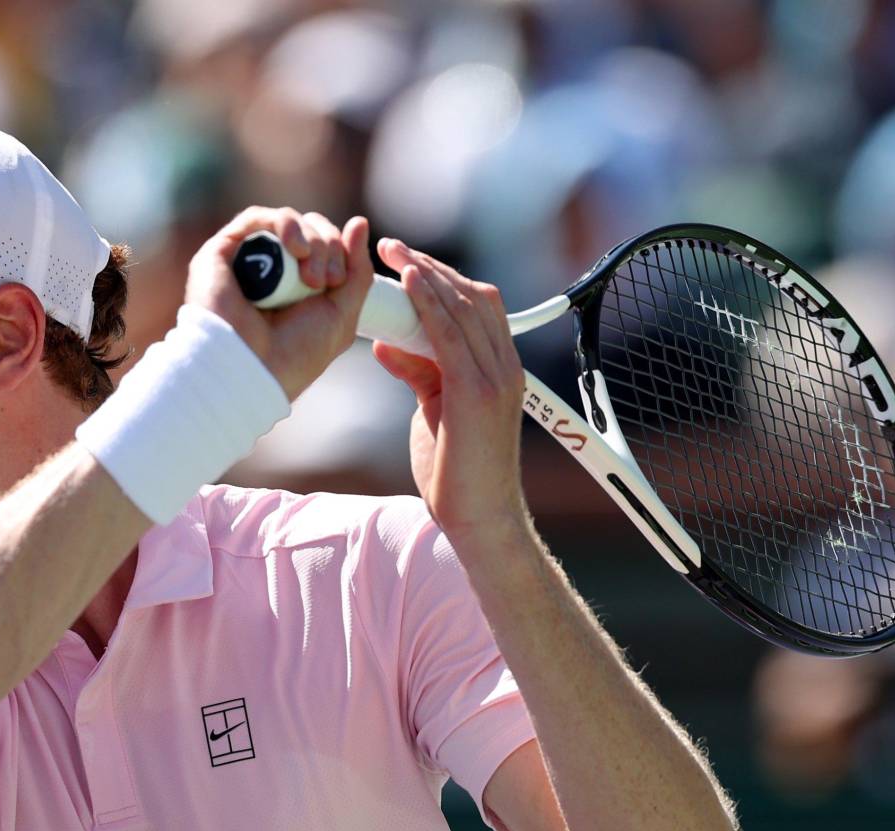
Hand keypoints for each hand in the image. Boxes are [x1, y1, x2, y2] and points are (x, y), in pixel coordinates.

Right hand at [186, 207, 371, 401]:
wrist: (253, 371)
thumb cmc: (294, 354)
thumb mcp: (342, 315)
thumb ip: (357, 271)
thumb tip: (359, 222)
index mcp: (296, 285)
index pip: (323, 243)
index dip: (340, 249)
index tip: (340, 281)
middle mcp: (270, 269)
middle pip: (308, 229)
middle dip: (328, 245)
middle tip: (328, 281)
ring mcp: (245, 259)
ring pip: (286, 221)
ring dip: (310, 239)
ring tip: (311, 276)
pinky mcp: (222, 252)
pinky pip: (256, 218)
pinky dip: (284, 224)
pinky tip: (297, 248)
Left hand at [370, 239, 527, 545]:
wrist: (479, 519)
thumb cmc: (457, 474)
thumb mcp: (433, 411)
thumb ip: (419, 373)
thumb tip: (390, 343)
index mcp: (499, 370)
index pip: (478, 305)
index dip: (442, 277)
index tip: (406, 262)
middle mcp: (503, 367)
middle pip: (472, 295)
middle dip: (430, 266)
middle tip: (391, 247)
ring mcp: (494, 379)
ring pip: (462, 306)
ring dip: (424, 274)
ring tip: (391, 252)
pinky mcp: (476, 393)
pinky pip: (450, 334)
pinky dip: (428, 302)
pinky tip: (406, 282)